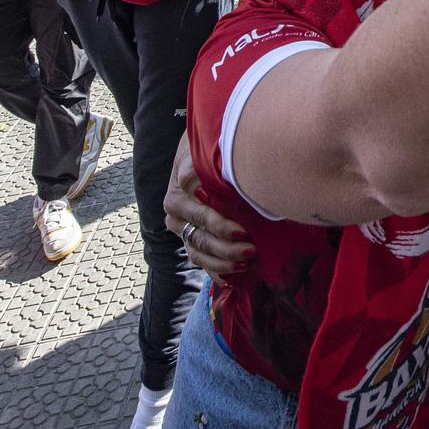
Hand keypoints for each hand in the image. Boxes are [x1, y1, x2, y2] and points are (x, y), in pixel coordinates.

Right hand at [165, 133, 254, 275]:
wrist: (197, 153)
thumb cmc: (204, 150)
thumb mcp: (201, 151)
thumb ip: (200, 166)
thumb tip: (203, 181)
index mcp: (178, 196)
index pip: (200, 217)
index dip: (220, 227)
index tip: (243, 232)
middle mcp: (176, 216)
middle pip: (200, 239)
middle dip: (226, 249)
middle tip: (251, 251)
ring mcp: (182, 230)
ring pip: (198, 254)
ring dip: (222, 262)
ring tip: (245, 264)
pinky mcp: (190, 239)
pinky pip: (200, 261)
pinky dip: (215, 271)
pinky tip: (231, 278)